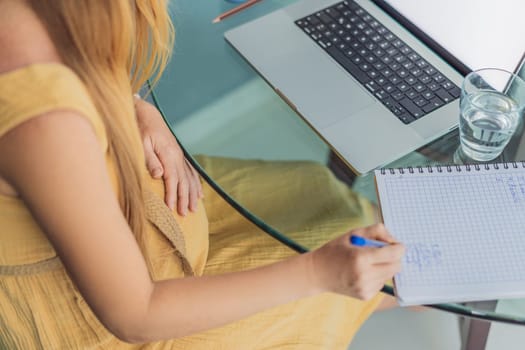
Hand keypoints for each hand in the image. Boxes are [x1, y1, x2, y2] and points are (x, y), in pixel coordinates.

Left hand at [135, 97, 202, 214]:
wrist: (147, 114)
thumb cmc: (140, 129)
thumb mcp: (141, 143)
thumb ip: (150, 160)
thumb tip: (159, 175)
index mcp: (168, 154)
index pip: (172, 179)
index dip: (173, 195)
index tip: (172, 209)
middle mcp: (177, 156)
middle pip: (183, 181)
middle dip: (185, 198)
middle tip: (185, 214)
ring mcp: (180, 155)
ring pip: (190, 178)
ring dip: (192, 194)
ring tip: (195, 208)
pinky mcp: (179, 155)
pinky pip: (191, 172)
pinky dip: (195, 184)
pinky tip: (199, 194)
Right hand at [309, 223, 403, 299]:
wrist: (317, 273)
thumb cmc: (335, 250)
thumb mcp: (353, 234)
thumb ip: (376, 231)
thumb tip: (394, 241)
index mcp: (361, 258)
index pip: (394, 254)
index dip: (399, 248)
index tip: (397, 245)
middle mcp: (364, 275)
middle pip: (396, 266)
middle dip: (394, 258)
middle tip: (383, 252)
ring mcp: (365, 288)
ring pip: (389, 275)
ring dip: (384, 267)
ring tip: (367, 263)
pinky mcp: (365, 296)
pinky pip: (381, 283)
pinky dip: (377, 276)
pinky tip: (362, 273)